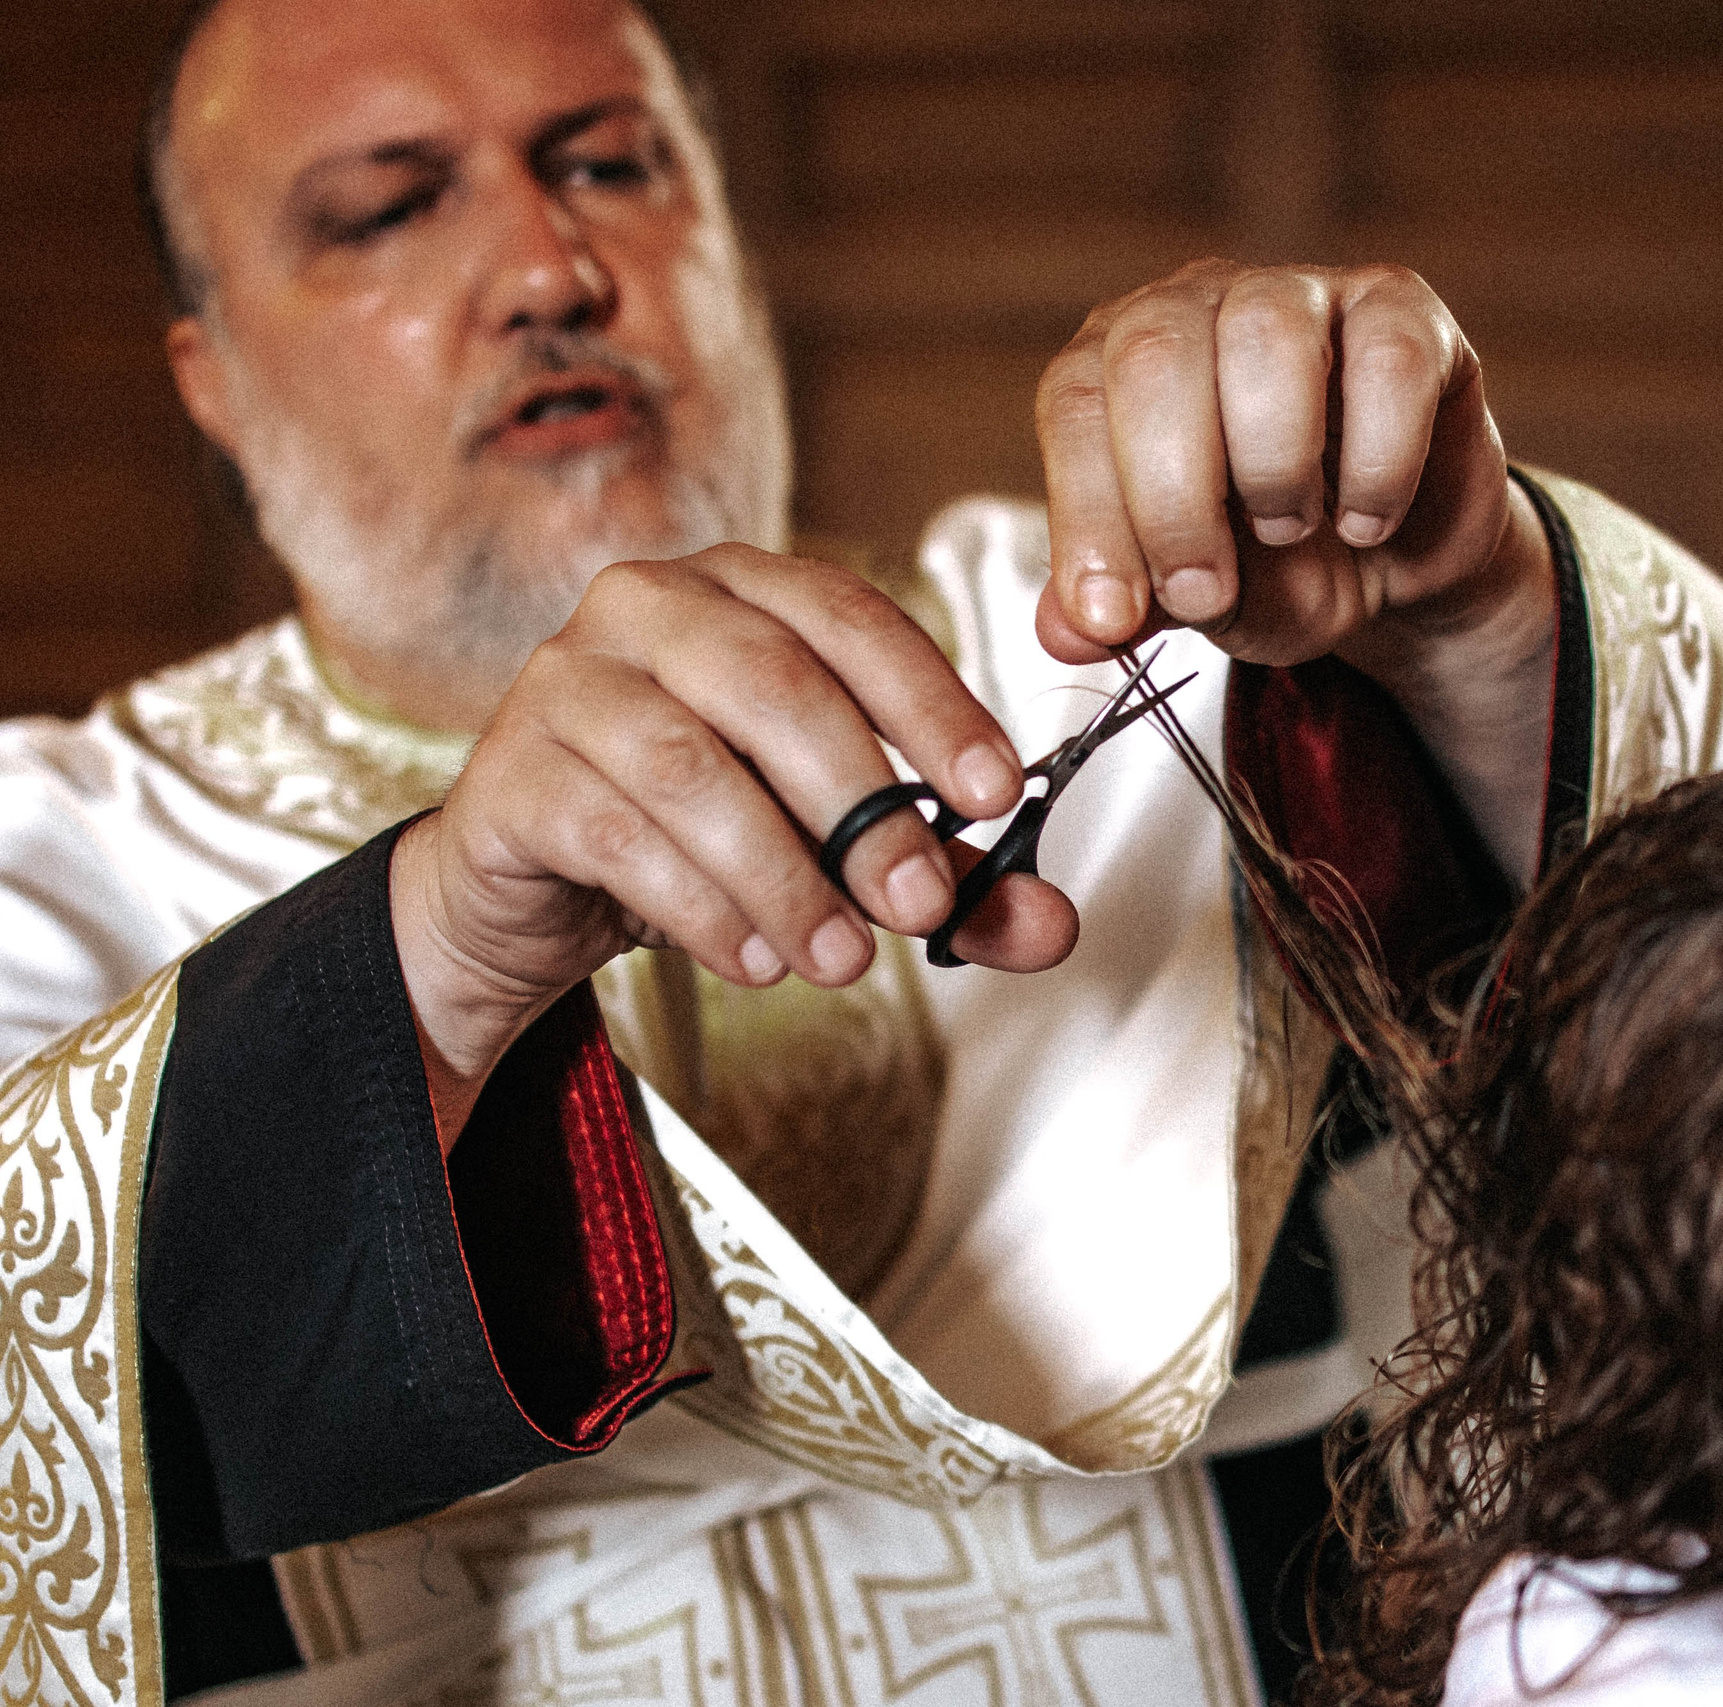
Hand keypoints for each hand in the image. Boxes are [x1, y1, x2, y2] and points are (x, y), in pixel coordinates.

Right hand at [390, 545, 1079, 1146]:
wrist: (534, 887)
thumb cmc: (691, 832)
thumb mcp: (831, 851)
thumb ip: (945, 879)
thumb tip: (1048, 922)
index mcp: (744, 592)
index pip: (852, 619)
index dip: (932, 702)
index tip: (995, 790)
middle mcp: (649, 609)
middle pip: (774, 684)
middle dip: (863, 804)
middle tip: (920, 899)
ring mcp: (566, 682)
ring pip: (689, 766)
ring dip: (783, 874)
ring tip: (841, 956)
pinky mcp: (512, 775)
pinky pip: (614, 833)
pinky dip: (700, 906)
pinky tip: (754, 957)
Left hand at [1033, 260, 1556, 876]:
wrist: (1403, 561)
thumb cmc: (1283, 563)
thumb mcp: (1196, 602)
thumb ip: (1127, 610)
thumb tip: (1068, 631)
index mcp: (1120, 363)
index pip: (1077, 403)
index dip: (1087, 514)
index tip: (1113, 616)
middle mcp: (1201, 305)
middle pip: (1157, 354)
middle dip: (1173, 496)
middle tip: (1205, 590)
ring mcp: (1305, 294)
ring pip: (1269, 333)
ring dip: (1275, 463)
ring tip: (1292, 530)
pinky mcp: (1404, 311)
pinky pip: (1390, 361)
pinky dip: (1379, 463)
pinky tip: (1368, 519)